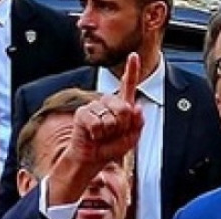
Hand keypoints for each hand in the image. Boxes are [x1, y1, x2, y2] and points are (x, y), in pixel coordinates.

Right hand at [48, 52, 143, 204]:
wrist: (91, 160)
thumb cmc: (110, 148)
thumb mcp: (131, 138)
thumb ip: (137, 124)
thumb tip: (137, 108)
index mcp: (120, 106)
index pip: (127, 86)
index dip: (132, 70)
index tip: (134, 56)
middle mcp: (107, 103)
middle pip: (124, 108)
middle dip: (123, 126)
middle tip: (113, 134)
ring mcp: (94, 107)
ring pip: (111, 118)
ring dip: (109, 132)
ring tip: (102, 136)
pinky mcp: (82, 114)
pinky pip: (96, 122)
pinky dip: (98, 134)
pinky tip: (93, 136)